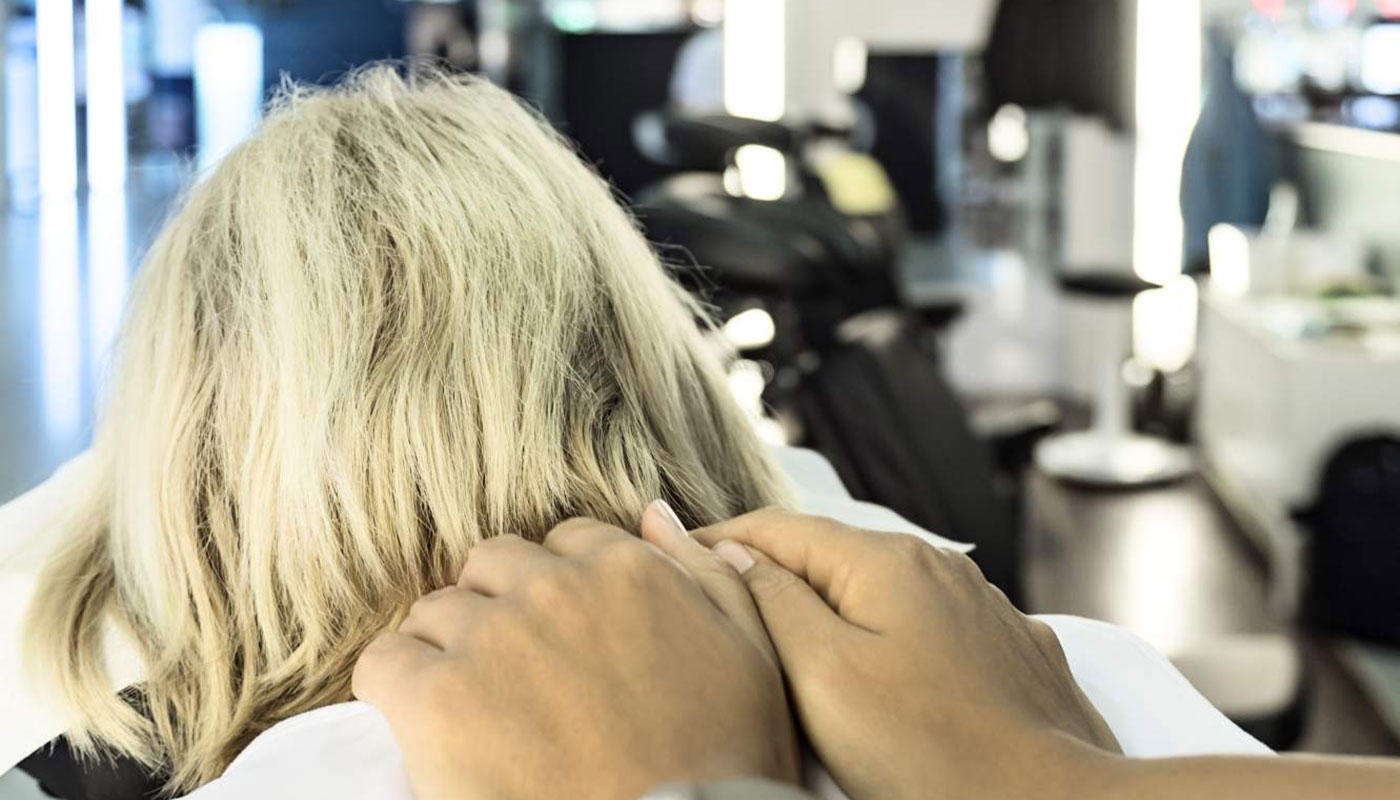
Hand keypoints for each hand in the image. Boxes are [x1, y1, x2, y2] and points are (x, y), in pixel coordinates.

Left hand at [352, 505, 799, 799]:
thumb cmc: (724, 764)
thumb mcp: (752, 655)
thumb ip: (706, 572)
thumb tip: (655, 512)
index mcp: (628, 571)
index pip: (567, 542)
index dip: (563, 591)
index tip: (564, 641)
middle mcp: (555, 588)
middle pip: (493, 565)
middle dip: (500, 608)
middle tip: (513, 675)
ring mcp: (492, 638)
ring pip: (436, 611)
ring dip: (449, 650)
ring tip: (473, 709)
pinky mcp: (437, 698)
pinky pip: (384, 663)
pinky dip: (396, 688)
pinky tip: (426, 725)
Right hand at [693, 509, 1119, 799]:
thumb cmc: (934, 755)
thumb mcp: (824, 675)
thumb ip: (773, 603)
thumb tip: (734, 553)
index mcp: (885, 560)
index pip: (778, 526)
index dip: (718, 539)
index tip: (670, 553)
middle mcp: (938, 566)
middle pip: (830, 553)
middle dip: (772, 570)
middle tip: (718, 597)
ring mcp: (980, 606)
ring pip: (881, 589)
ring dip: (829, 603)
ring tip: (788, 634)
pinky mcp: (1007, 648)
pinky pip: (928, 624)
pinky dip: (886, 633)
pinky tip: (878, 664)